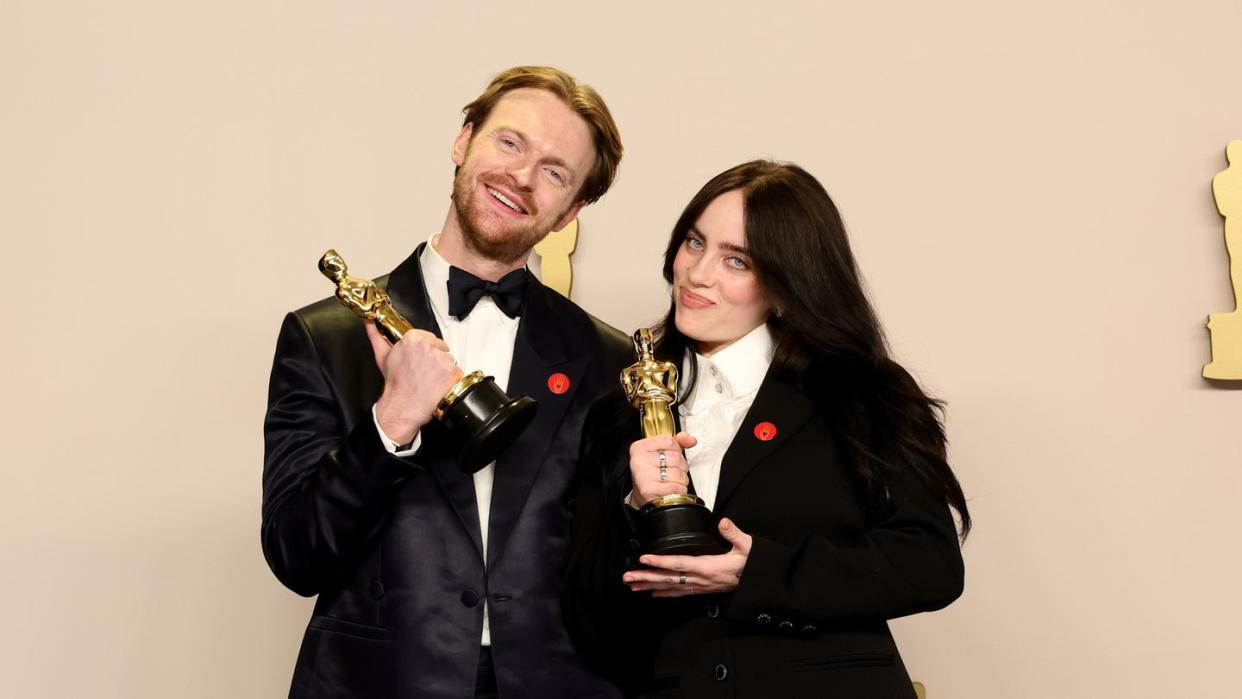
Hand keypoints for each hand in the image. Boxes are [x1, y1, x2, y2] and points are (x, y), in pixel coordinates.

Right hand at [366, 323, 462, 443]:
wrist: (403, 406)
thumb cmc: (395, 383)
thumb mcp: (383, 356)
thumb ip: (375, 335)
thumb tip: (367, 321)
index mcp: (413, 338)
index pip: (430, 338)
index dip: (427, 351)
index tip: (421, 361)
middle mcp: (428, 345)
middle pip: (442, 347)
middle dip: (436, 358)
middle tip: (425, 372)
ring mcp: (441, 358)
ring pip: (449, 359)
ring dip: (444, 369)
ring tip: (431, 379)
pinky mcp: (452, 371)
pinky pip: (457, 372)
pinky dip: (451, 379)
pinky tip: (439, 385)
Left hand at [622, 518, 752, 596]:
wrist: (759, 582)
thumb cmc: (753, 563)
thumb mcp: (748, 546)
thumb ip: (734, 534)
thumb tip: (724, 522)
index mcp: (708, 566)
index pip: (679, 564)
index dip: (660, 562)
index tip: (644, 559)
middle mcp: (701, 578)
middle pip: (669, 579)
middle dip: (646, 578)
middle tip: (627, 577)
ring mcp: (700, 586)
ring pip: (671, 587)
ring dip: (650, 587)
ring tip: (632, 586)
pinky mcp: (702, 589)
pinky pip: (680, 593)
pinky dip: (664, 593)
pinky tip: (653, 593)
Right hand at [628, 432, 697, 507]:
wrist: (644, 498)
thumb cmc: (653, 475)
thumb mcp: (661, 454)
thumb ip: (677, 444)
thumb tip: (691, 440)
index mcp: (640, 448)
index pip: (669, 441)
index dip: (676, 450)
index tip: (670, 457)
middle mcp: (639, 461)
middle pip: (676, 457)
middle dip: (681, 467)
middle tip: (671, 472)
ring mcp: (643, 475)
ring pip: (678, 473)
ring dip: (681, 480)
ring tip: (671, 482)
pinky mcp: (649, 490)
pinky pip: (676, 487)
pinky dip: (679, 490)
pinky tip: (671, 490)